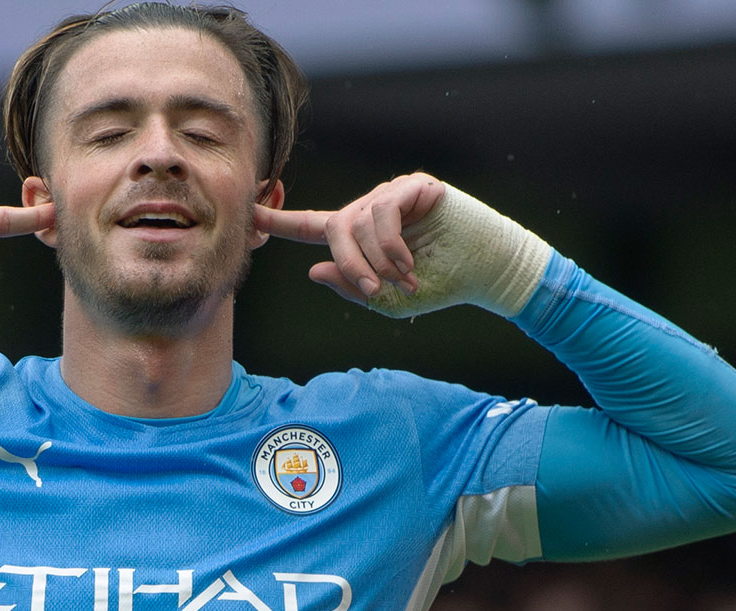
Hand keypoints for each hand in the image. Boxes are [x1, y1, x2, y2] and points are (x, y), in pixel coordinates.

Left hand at [254, 174, 549, 317]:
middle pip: (333, 229)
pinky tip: (410, 263)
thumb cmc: (441, 285)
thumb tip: (312, 270)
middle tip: (372, 289)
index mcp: (359, 236)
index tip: (247, 212)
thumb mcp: (388, 299)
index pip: (309, 226)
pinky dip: (393, 244)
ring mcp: (392, 195)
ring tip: (403, 279)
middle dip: (348, 263)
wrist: (488, 272)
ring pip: (357, 222)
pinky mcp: (414, 186)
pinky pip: (383, 211)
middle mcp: (370, 210)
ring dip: (376, 259)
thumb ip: (350, 286)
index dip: (277, 221)